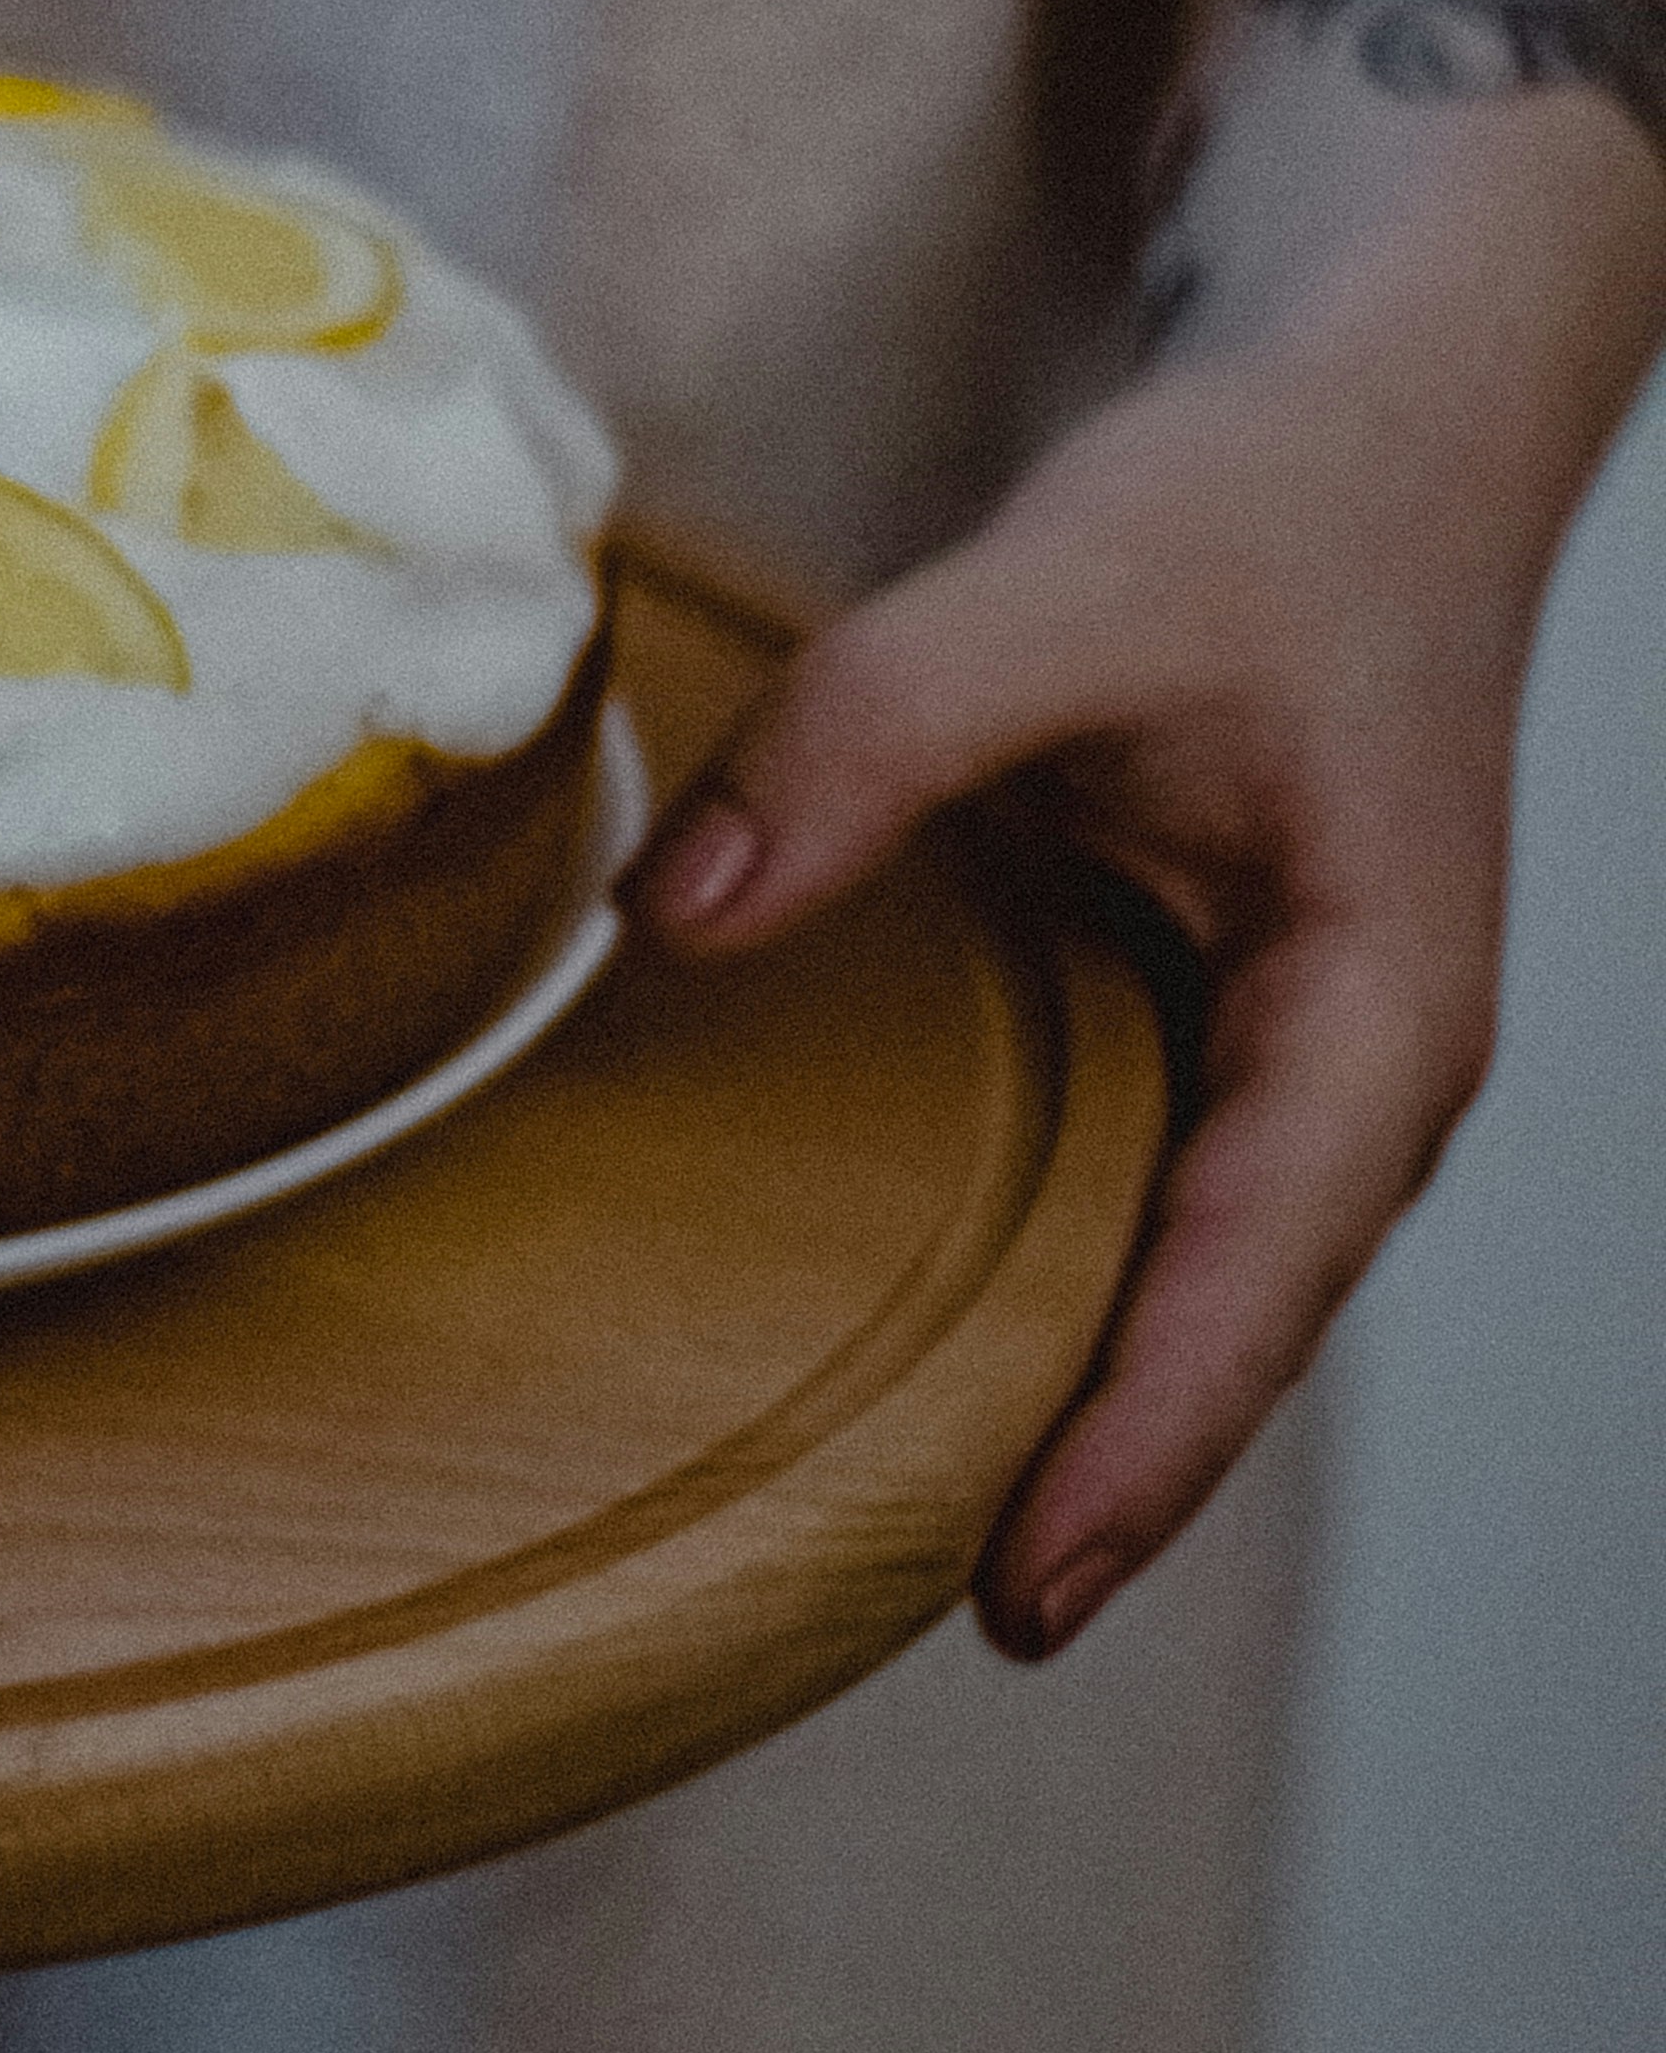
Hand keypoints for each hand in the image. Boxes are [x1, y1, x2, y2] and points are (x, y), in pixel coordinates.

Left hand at [623, 281, 1548, 1664]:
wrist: (1376, 422)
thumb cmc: (1260, 508)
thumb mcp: (1058, 592)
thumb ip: (866, 740)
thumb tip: (673, 915)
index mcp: (1380, 1018)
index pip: (1251, 1285)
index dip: (1136, 1453)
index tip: (1019, 1601)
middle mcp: (1356, 1078)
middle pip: (1222, 1332)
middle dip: (1096, 1486)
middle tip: (919, 1630)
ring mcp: (1294, 1062)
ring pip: (1182, 1280)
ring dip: (1070, 1405)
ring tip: (894, 1551)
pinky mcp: (1219, 1022)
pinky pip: (1141, 1195)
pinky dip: (1048, 1285)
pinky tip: (915, 1350)